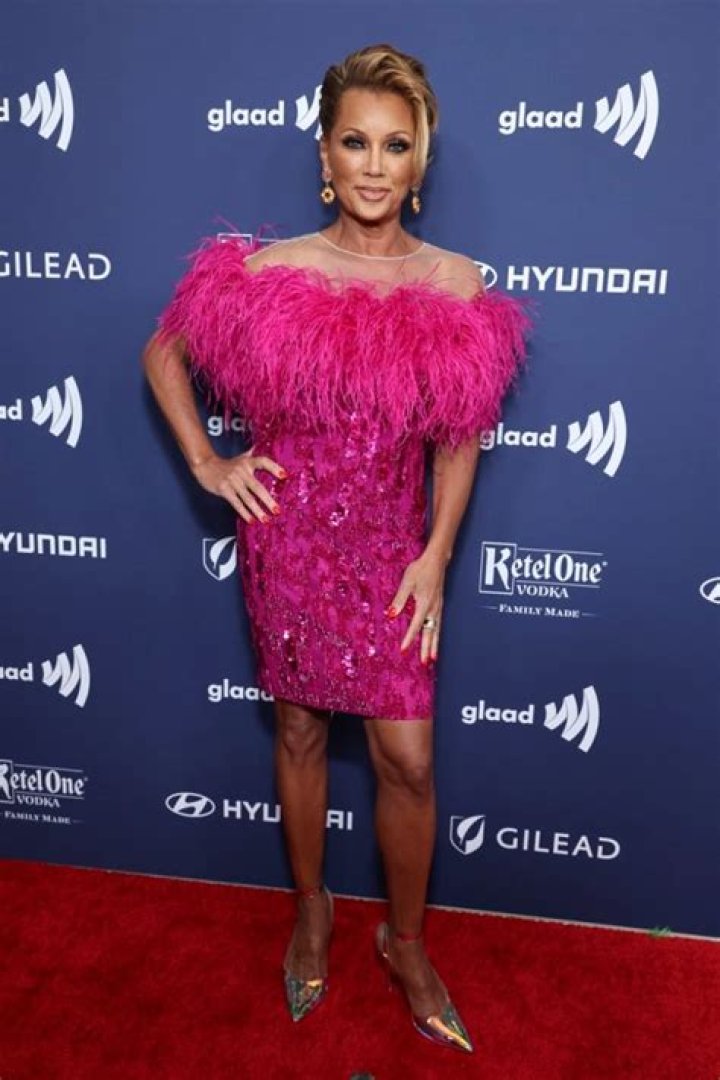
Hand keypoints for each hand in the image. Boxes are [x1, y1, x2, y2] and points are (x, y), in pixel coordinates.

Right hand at [191, 449, 287, 523]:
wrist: (205, 465)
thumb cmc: (227, 464)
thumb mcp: (241, 457)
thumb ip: (253, 454)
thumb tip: (265, 444)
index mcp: (247, 462)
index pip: (263, 462)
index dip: (274, 467)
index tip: (284, 476)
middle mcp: (241, 471)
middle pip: (257, 487)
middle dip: (267, 500)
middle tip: (277, 511)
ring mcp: (232, 481)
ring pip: (247, 498)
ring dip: (257, 510)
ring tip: (266, 520)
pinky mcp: (224, 489)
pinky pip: (236, 503)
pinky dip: (244, 512)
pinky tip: (251, 520)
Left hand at [385, 549, 445, 663]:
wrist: (437, 561)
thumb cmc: (420, 570)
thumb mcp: (406, 583)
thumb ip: (399, 600)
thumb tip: (391, 615)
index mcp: (424, 604)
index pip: (415, 626)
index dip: (409, 639)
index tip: (404, 650)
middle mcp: (433, 609)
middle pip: (430, 632)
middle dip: (427, 648)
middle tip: (424, 662)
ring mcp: (438, 608)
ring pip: (436, 630)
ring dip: (434, 644)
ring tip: (432, 658)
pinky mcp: (440, 605)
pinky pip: (439, 624)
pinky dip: (437, 635)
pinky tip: (435, 640)